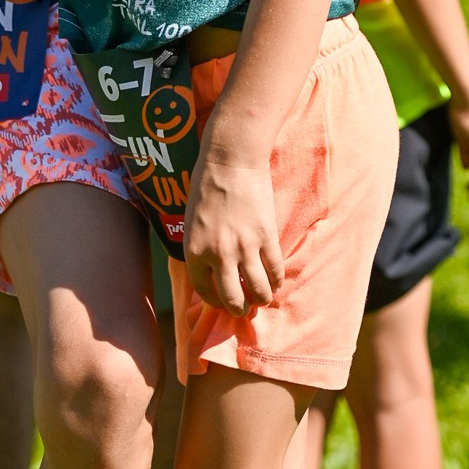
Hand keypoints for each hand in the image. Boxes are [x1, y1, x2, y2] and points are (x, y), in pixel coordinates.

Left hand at [180, 138, 283, 312]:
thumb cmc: (207, 185)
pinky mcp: (266, 236)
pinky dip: (276, 280)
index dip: (215, 302)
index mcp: (195, 251)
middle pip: (232, 298)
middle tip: (245, 308)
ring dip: (261, 299)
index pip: (205, 291)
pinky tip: (276, 282)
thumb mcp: (192, 222)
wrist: (231, 160)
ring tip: (263, 298)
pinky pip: (274, 269)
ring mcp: (244, 247)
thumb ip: (201, 247)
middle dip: (240, 308)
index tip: (222, 303)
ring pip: (257, 290)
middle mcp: (219, 255)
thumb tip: (211, 269)